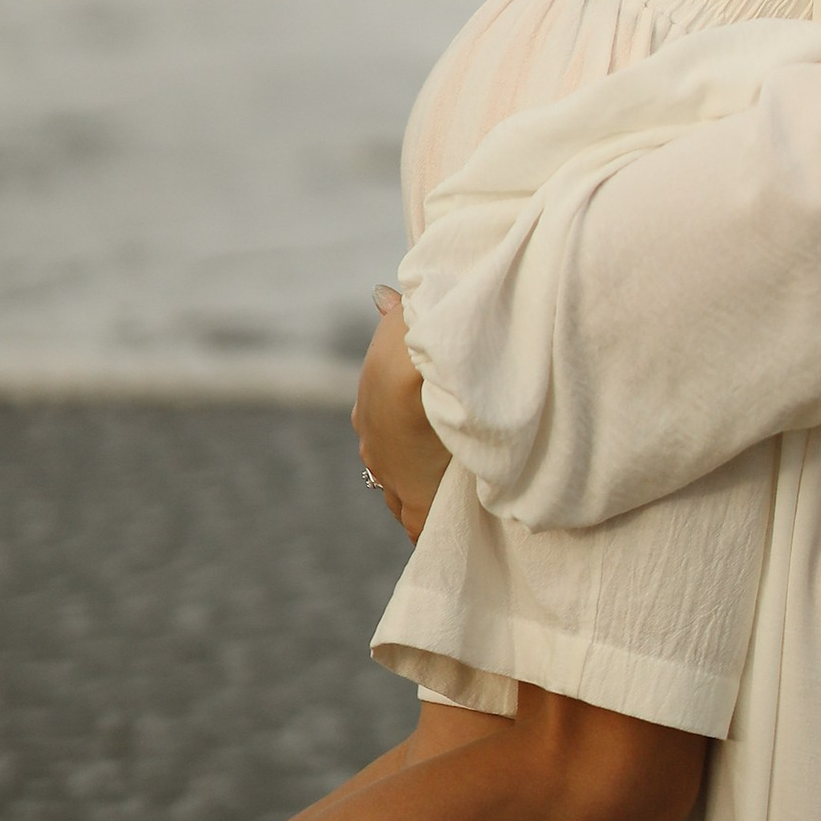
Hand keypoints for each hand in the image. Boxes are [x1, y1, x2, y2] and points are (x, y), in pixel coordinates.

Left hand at [353, 292, 450, 543]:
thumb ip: (394, 314)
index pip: (379, 435)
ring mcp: (392, 477)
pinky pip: (422, 524)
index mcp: (370, 411)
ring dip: (419, 493)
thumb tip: (380, 294)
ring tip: (444, 499)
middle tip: (430, 475)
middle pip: (386, 469)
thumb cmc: (412, 343)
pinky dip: (435, 524)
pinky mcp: (417, 502)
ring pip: (401, 497)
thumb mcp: (402, 325)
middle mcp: (374, 448)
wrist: (413, 370)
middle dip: (405, 470)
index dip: (399, 438)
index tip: (414, 442)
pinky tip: (451, 526)